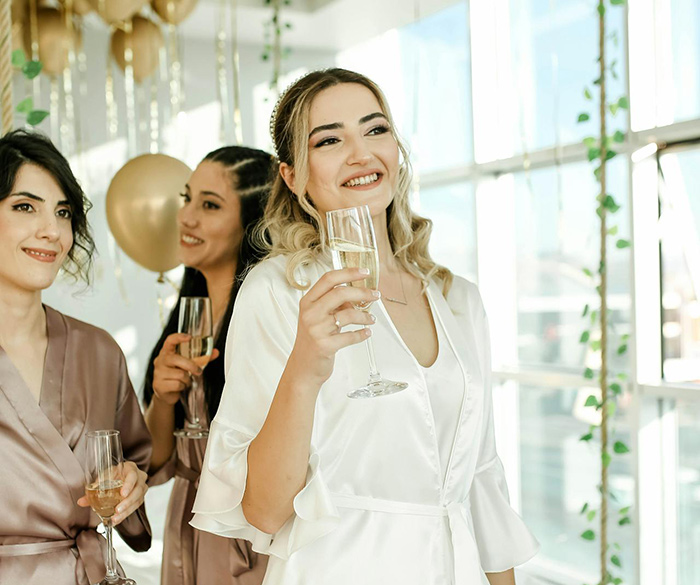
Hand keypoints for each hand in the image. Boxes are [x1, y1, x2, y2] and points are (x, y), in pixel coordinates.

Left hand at [77, 461, 147, 525]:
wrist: (122, 475)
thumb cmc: (114, 474)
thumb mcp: (105, 477)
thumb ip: (94, 488)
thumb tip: (81, 501)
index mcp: (131, 468)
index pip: (133, 476)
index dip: (128, 485)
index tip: (122, 494)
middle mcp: (139, 478)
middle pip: (138, 490)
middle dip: (128, 502)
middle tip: (117, 510)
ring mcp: (141, 488)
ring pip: (138, 500)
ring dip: (126, 511)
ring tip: (115, 518)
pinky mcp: (140, 498)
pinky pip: (135, 507)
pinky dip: (125, 515)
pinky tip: (116, 520)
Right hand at [151, 333, 219, 405]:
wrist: (166, 393)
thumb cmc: (177, 375)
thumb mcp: (188, 364)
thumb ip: (201, 358)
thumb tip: (216, 352)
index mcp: (167, 352)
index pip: (170, 341)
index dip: (178, 337)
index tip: (189, 337)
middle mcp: (160, 361)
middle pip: (176, 359)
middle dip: (191, 366)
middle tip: (198, 371)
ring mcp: (158, 373)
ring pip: (179, 374)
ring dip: (187, 379)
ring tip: (186, 380)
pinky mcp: (159, 385)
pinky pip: (177, 384)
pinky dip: (183, 386)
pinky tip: (180, 386)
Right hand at [287, 267, 378, 387]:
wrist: (303, 368)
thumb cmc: (312, 341)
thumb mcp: (317, 318)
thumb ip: (333, 305)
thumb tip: (357, 294)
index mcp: (307, 302)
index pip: (328, 279)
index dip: (348, 273)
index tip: (364, 272)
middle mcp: (310, 313)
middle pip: (340, 293)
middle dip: (362, 292)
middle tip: (375, 295)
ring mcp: (316, 329)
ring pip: (348, 314)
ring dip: (365, 316)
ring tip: (371, 319)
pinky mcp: (325, 345)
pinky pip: (350, 336)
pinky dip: (362, 334)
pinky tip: (366, 333)